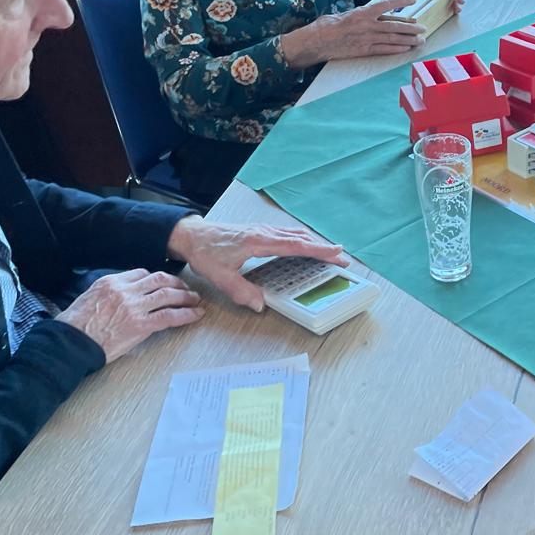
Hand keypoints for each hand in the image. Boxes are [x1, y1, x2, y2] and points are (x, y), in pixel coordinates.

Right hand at [56, 269, 201, 363]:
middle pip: (159, 279)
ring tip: (196, 300)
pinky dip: (186, 314)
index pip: (141, 273)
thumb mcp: (88, 298)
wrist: (70, 343)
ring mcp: (134, 306)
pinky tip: (196, 315)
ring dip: (186, 296)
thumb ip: (107, 293)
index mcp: (111, 281)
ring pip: (168, 295)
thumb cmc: (74, 325)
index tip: (164, 284)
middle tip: (186, 289)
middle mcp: (125, 290)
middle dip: (176, 283)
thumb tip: (119, 296)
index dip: (156, 278)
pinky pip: (170, 316)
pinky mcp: (141, 325)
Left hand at [167, 215, 352, 311]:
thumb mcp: (219, 275)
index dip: (317, 249)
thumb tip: (260, 304)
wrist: (191, 235)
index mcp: (258, 241)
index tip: (336, 253)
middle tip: (342, 258)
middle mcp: (264, 232)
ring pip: (295, 235)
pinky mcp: (259, 232)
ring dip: (314, 243)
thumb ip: (240, 291)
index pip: (294, 245)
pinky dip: (302, 240)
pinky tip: (305, 245)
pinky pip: (287, 234)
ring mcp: (262, 230)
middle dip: (323, 248)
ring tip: (330, 253)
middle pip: (301, 239)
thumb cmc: (205, 251)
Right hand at [278, 0, 424, 65]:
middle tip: (423, 28)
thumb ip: (363, 14)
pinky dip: (397, 49)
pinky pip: (384, 50)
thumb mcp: (347, 14)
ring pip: (392, 39)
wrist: (318, 41)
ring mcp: (366, 39)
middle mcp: (367, 25)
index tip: (413, 0)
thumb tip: (378, 15)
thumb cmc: (329, 25)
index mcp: (363, 12)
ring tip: (420, 40)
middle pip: (395, 25)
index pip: (387, 5)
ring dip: (409, 39)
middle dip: (411, 27)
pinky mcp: (364, 51)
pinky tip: (406, 48)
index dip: (401, 2)